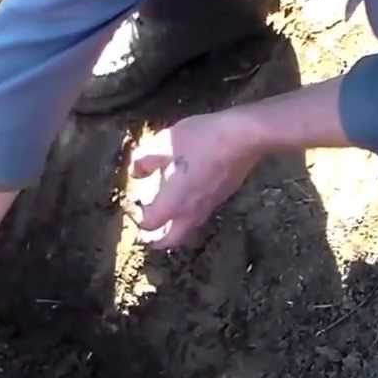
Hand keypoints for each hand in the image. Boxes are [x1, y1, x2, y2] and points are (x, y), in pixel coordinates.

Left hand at [129, 111, 260, 249]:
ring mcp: (209, 207)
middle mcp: (190, 213)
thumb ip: (143, 161)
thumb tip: (136, 173)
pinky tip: (188, 197)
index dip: (138, 221)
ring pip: (188, 230)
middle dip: (158, 240)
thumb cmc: (200, 141)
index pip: (149, 226)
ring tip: (166, 217)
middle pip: (171, 240)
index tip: (133, 210)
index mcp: (172, 204)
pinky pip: (200, 216)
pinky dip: (189, 215)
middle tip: (149, 233)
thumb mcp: (162, 144)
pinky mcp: (222, 198)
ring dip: (175, 229)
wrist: (244, 137)